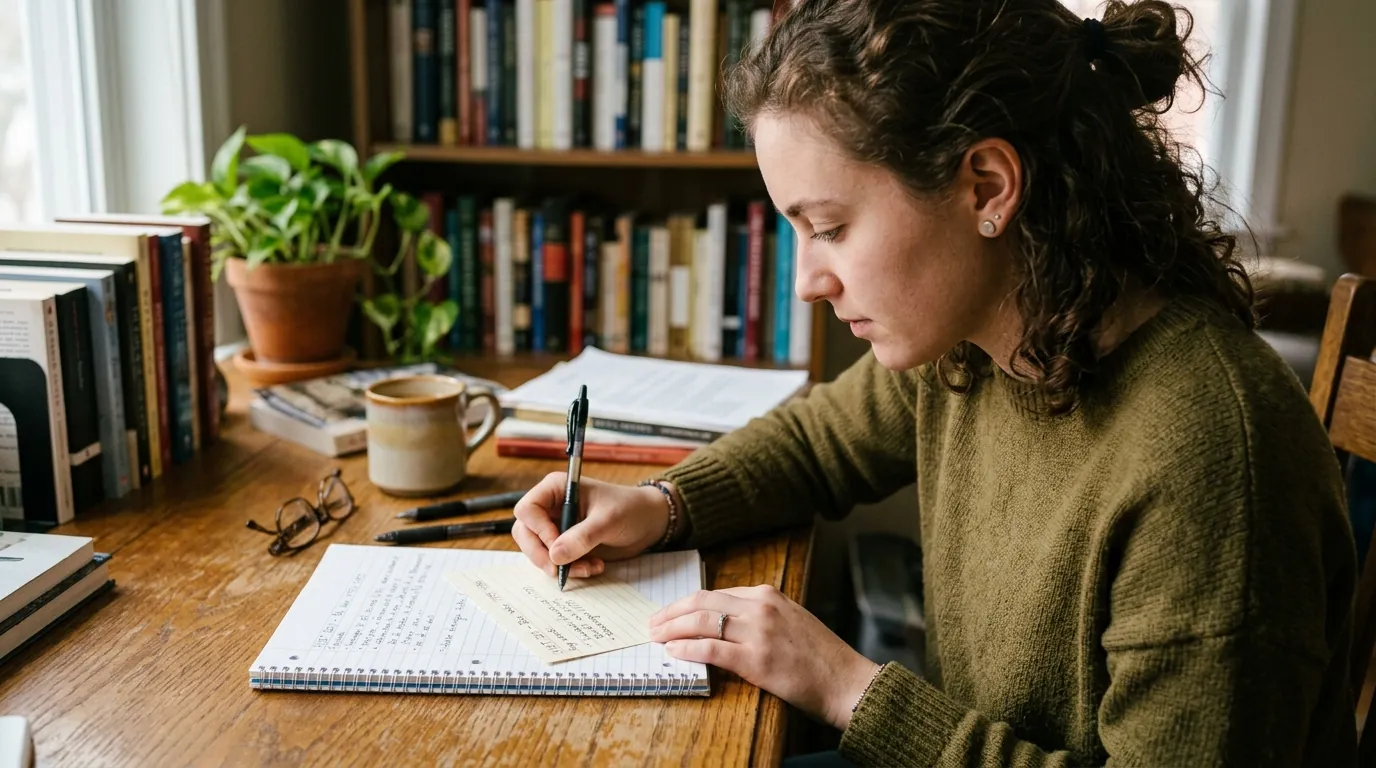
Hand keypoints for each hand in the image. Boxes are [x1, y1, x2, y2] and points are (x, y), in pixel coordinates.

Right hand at [512, 473, 670, 580]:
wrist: (648, 523)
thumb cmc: (630, 509)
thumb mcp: (608, 520)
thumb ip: (582, 536)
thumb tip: (555, 556)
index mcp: (556, 489)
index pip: (527, 510)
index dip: (537, 530)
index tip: (557, 546)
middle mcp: (550, 507)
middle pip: (525, 533)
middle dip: (541, 554)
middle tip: (559, 571)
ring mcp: (555, 527)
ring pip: (537, 551)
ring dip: (558, 566)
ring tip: (588, 568)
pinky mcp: (564, 545)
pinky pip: (554, 561)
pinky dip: (570, 569)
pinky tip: (593, 567)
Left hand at [649, 585, 879, 729]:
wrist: (847, 682)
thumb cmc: (819, 657)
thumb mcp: (789, 621)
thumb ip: (758, 616)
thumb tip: (719, 623)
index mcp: (767, 595)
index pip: (714, 593)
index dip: (685, 603)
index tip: (669, 613)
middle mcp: (761, 607)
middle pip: (701, 603)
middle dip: (671, 613)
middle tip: (652, 624)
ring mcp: (759, 633)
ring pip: (701, 623)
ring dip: (671, 630)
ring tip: (656, 638)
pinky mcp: (757, 661)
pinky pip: (710, 649)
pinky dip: (686, 649)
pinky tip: (673, 652)